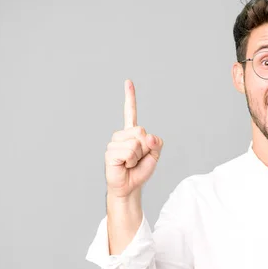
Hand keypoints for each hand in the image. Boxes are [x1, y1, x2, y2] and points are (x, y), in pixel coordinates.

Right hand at [105, 79, 163, 197]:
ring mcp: (114, 143)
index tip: (128, 82)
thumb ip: (157, 143)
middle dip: (146, 147)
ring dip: (138, 156)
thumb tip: (148, 136)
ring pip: (136, 143)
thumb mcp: (155, 155)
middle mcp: (121, 135)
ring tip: (131, 163)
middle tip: (138, 158)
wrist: (131, 186)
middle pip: (141, 131)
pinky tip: (124, 166)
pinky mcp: (110, 153)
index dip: (130, 97)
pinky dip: (131, 161)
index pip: (130, 112)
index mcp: (132, 133)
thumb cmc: (141, 170)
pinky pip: (128, 152)